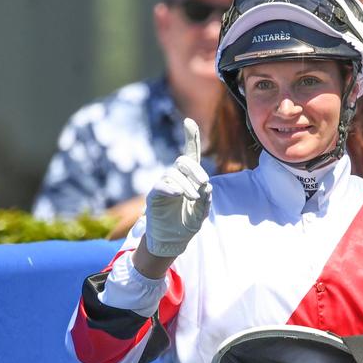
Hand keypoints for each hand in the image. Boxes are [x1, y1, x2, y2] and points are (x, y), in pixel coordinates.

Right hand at [145, 118, 211, 256]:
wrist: (172, 241)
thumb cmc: (187, 223)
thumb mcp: (202, 212)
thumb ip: (206, 200)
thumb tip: (208, 186)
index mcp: (190, 178)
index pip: (190, 154)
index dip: (190, 137)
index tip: (188, 121)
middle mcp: (176, 177)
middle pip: (183, 161)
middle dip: (196, 169)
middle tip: (204, 183)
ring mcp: (164, 185)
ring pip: (174, 174)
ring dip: (187, 184)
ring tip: (194, 198)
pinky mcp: (154, 196)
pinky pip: (160, 186)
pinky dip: (170, 188)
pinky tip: (178, 194)